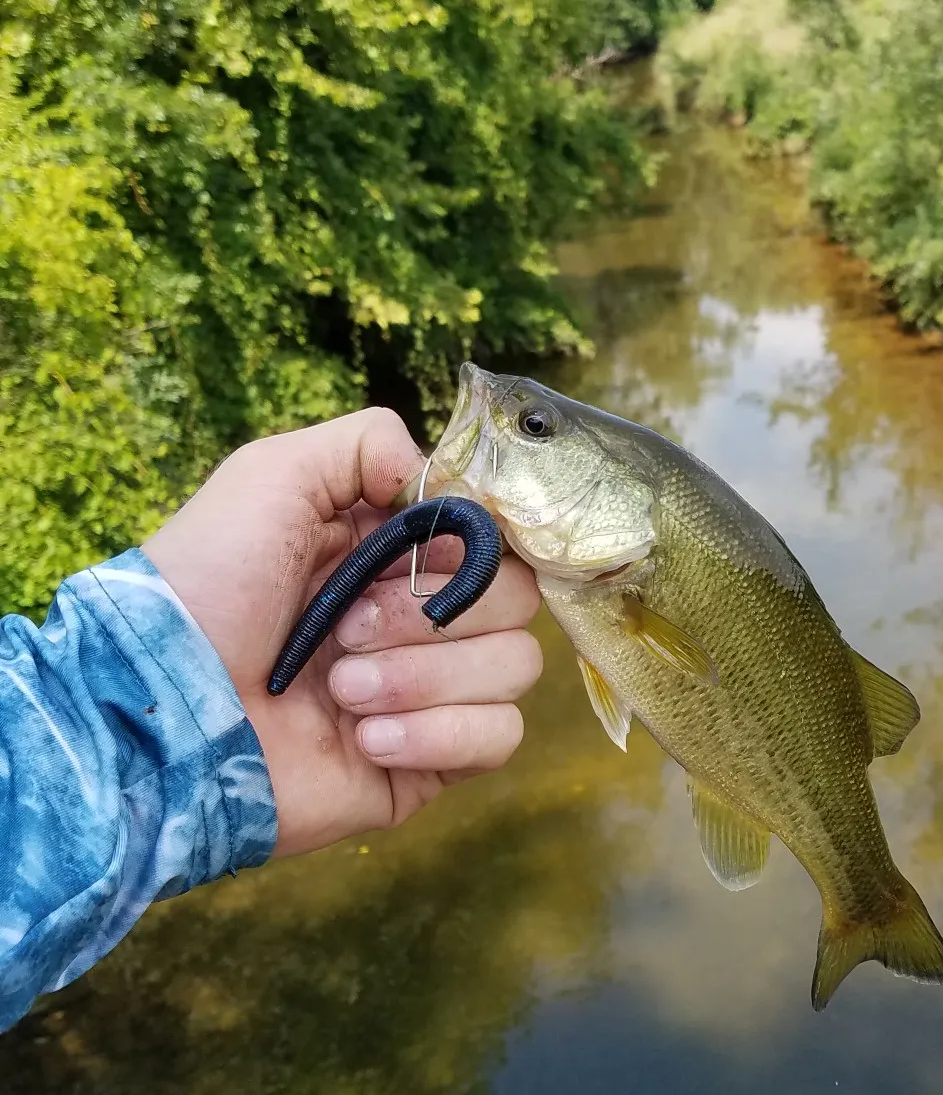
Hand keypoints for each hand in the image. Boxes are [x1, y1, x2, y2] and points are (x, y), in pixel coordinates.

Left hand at [144, 408, 541, 856]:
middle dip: (434, 614)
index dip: (475, 542)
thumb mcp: (273, 474)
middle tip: (348, 630)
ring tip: (340, 691)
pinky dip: (439, 734)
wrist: (158, 714)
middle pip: (518, 598)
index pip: (498, 535)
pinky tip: (365, 739)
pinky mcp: (425, 765)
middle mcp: (422, 617)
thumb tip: (446, 485)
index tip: (422, 549)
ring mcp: (429, 693)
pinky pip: (497, 739)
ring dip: (425, 677)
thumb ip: (368, 443)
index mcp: (398, 552)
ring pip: (515, 668)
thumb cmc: (205, 586)